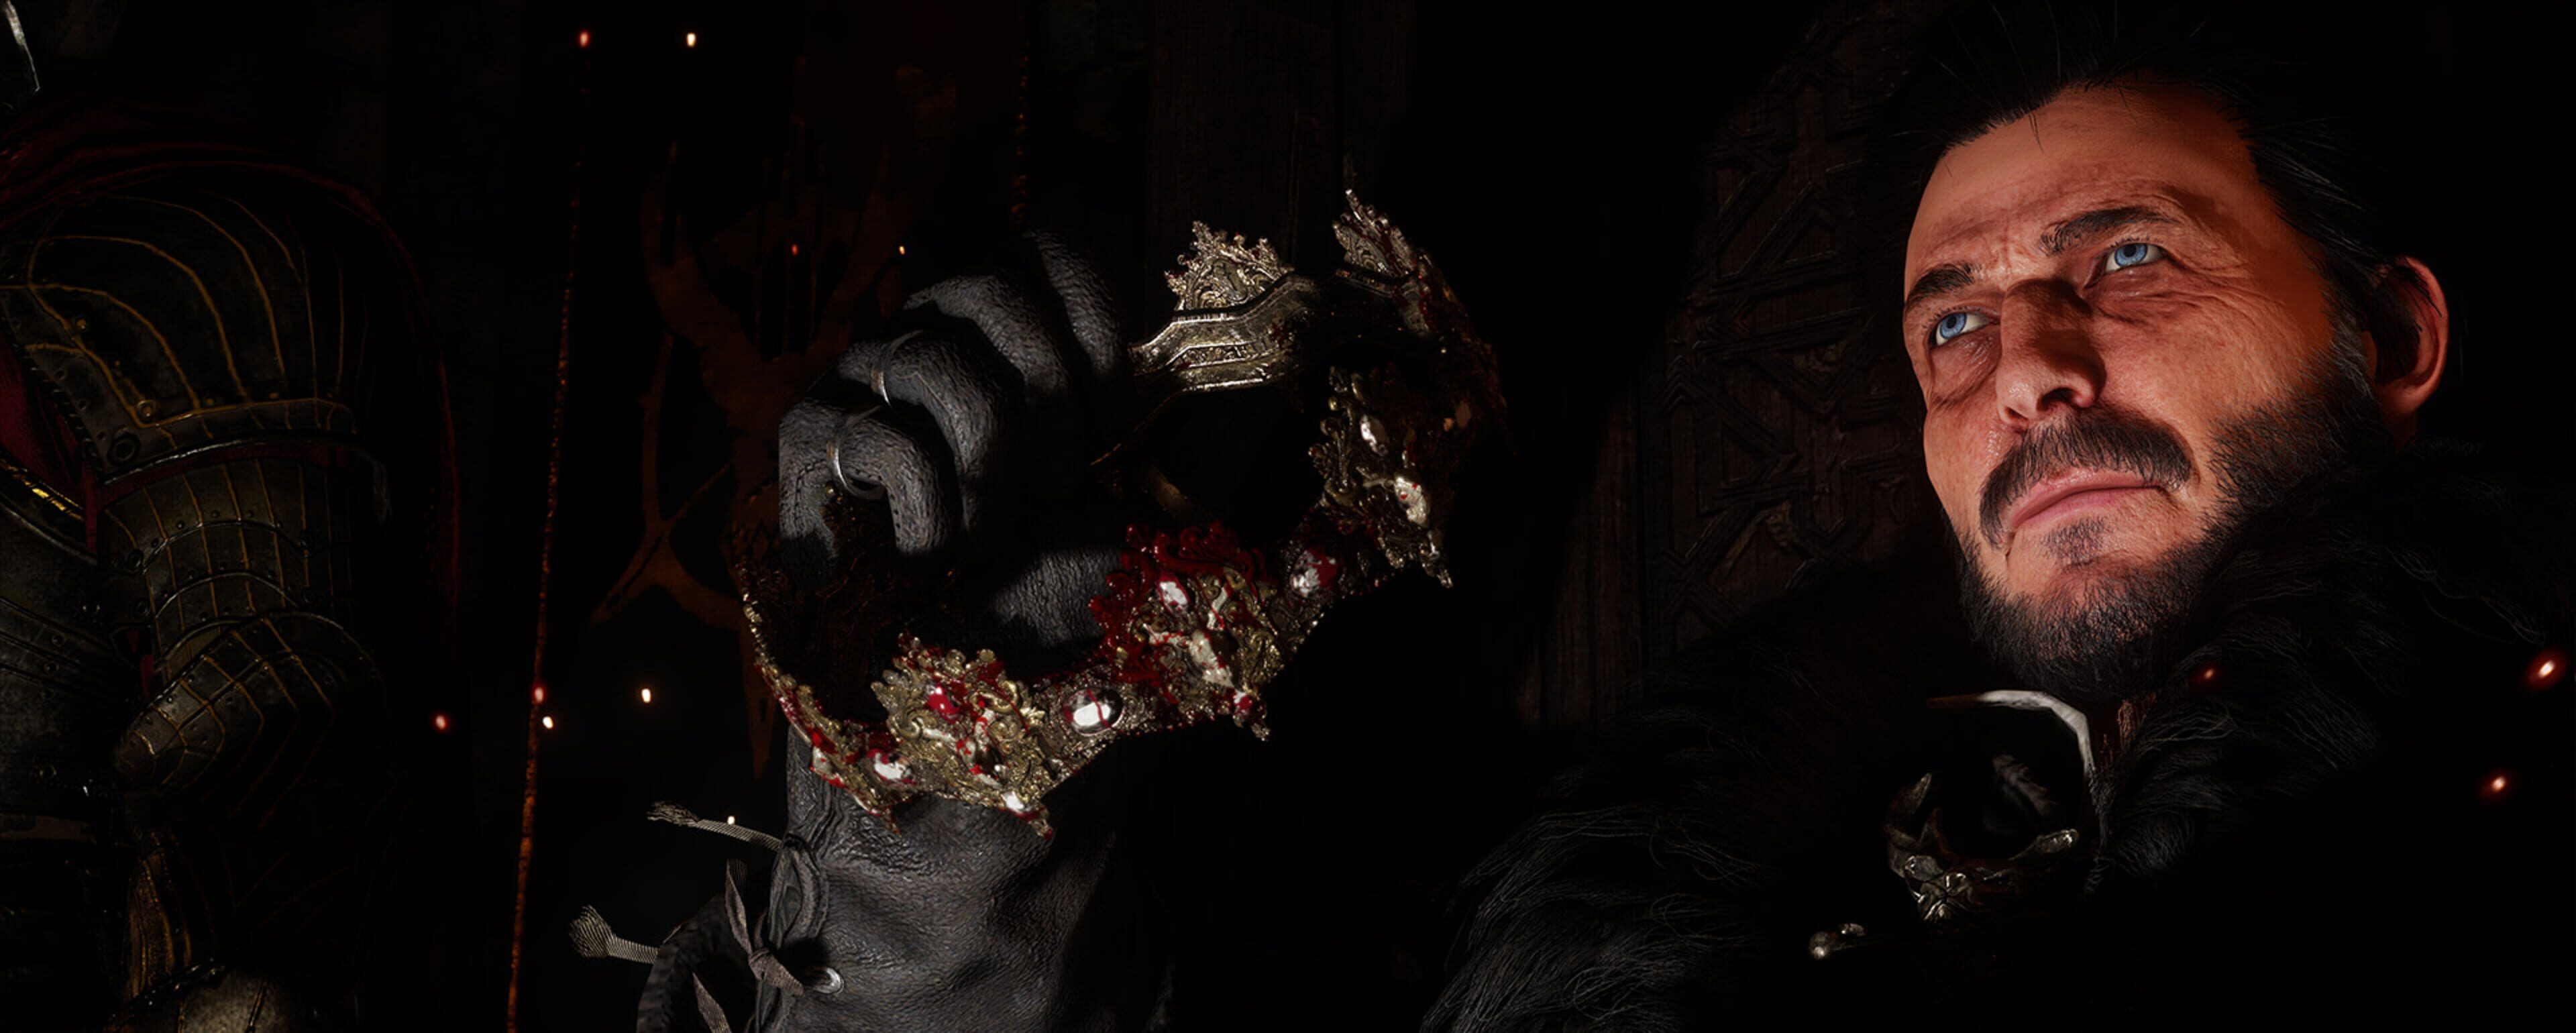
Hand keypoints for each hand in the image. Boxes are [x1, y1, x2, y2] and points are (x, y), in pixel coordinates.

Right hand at [743, 234, 1164, 1032]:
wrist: (981, 717)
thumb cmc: (1078, 613)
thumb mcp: (1179, 511)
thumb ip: (1229, 436)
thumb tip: (1308, 360)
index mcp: (1034, 337)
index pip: (1056, 236)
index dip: (1098, 304)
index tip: (1125, 398)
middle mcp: (945, 337)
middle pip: (987, 278)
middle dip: (1047, 389)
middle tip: (1059, 481)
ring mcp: (868, 381)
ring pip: (930, 351)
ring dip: (992, 458)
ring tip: (999, 528)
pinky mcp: (812, 441)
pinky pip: (878, 431)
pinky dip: (929, 503)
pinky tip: (940, 551)